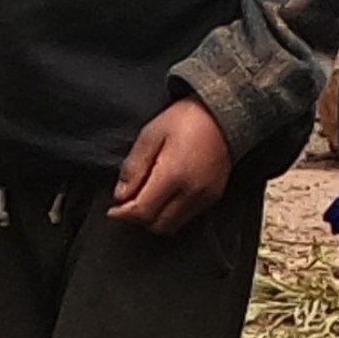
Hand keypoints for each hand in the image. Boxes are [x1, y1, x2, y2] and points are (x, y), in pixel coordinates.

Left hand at [111, 97, 234, 232]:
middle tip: (129, 203)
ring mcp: (205, 196)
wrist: (225, 112)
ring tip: (147, 199)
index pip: (142, 212)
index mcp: (174, 175)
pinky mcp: (214, 196)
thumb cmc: (188, 118)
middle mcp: (192, 191)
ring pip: (172, 225)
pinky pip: (187, 216)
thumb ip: (134, 167)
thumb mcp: (151, 134)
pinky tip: (166, 196)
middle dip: (139, 218)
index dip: (123, 214)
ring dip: (155, 218)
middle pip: (157, 224)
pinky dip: (171, 213)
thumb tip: (121, 194)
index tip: (113, 210)